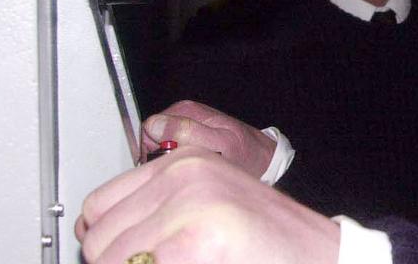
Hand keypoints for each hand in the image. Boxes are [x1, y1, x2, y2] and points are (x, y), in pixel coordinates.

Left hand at [77, 146, 339, 263]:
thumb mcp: (208, 210)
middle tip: (161, 262)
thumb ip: (157, 215)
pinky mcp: (196, 240)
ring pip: (112, 260)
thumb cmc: (271, 244)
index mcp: (183, 164)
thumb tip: (94, 244)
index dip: (104, 246)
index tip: (121, 258)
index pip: (98, 209)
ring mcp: (189, 205)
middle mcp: (182, 175)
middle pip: (98, 241)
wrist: (323, 256)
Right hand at [140, 100, 275, 177]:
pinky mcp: (189, 140)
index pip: (147, 131)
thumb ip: (188, 132)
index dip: (153, 152)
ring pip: (160, 150)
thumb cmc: (245, 152)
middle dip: (162, 158)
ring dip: (171, 162)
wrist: (261, 159)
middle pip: (151, 141)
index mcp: (185, 111)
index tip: (169, 165)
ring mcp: (185, 128)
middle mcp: (182, 116)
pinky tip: (196, 169)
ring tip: (193, 169)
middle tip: (185, 169)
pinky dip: (179, 164)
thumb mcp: (220, 143)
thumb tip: (155, 126)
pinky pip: (171, 154)